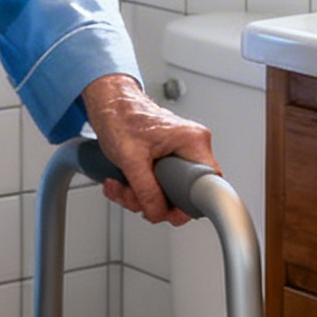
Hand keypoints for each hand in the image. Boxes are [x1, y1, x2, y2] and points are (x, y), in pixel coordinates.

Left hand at [80, 73, 218, 226]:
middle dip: (153, 202)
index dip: (188, 205)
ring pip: (168, 193)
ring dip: (139, 197)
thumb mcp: (130, 158)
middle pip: (183, 194)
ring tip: (121, 184)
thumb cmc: (120, 116)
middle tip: (133, 195)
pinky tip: (121, 182)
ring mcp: (179, 153)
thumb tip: (157, 213)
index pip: (207, 186)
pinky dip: (137, 190)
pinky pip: (159, 186)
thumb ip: (146, 190)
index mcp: (193, 141)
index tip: (169, 211)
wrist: (109, 103)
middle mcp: (191, 147)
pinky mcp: (167, 159)